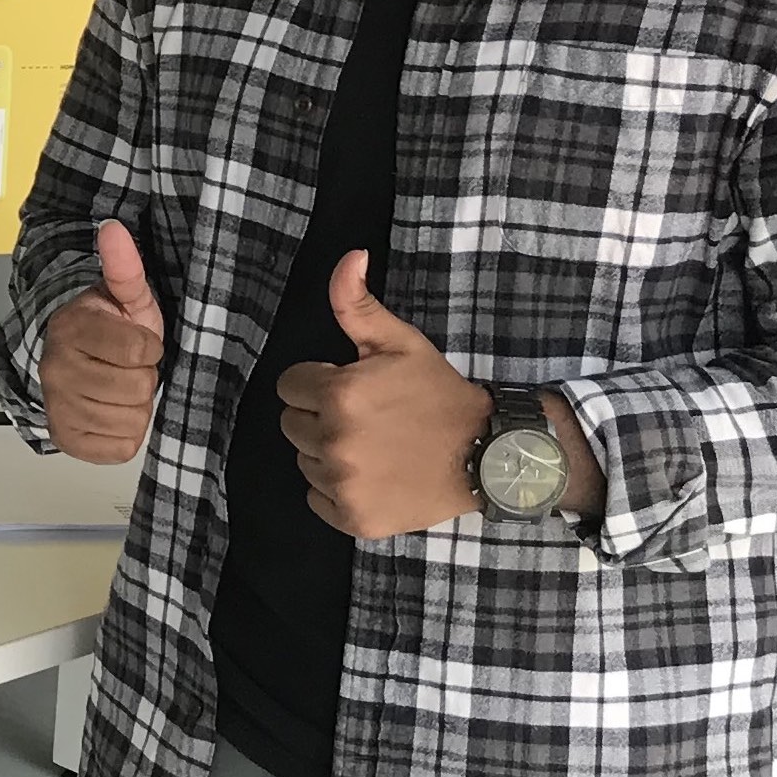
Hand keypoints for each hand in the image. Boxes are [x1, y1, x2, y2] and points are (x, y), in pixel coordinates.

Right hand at [40, 219, 166, 463]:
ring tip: (119, 388)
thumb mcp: (125, 297)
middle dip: (142, 378)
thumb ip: (124, 266)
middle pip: (138, 388)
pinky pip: (120, 447)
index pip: (141, 350)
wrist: (73, 362)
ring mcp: (58, 407)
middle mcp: (56, 370)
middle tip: (126, 368)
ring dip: (134, 407)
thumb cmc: (107, 331)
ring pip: (131, 419)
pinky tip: (113, 413)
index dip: (150, 347)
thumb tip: (113, 229)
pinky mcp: (66, 438)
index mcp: (71, 330)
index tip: (137, 342)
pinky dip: (125, 434)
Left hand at [274, 253, 494, 537]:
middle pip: (292, 425)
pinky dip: (339, 491)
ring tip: (375, 446)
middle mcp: (333, 441)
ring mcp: (342, 484)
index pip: (289, 386)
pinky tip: (375, 476)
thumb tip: (349, 257)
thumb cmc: (439, 395)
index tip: (354, 388)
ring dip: (330, 453)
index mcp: (337, 395)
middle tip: (367, 417)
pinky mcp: (353, 519)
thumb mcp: (401, 343)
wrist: (487, 453)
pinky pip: (318, 500)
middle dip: (320, 416)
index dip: (319, 383)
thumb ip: (358, 304)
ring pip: (305, 462)